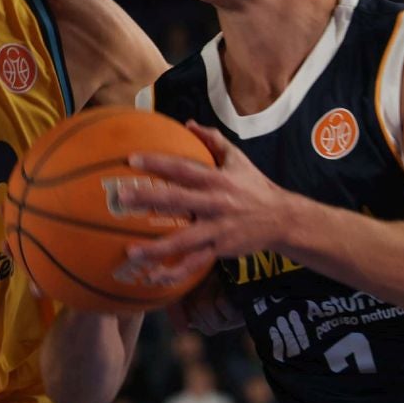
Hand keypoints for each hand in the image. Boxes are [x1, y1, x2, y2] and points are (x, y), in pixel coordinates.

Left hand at [120, 121, 294, 280]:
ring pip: (183, 240)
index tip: (132, 159)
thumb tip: (189, 124)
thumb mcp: (238, 159)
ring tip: (130, 252)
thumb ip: (214, 140)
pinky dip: (174, 273)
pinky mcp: (219, 249)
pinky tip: (152, 278)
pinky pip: (194, 264)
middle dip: (147, 198)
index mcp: (216, 179)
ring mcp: (217, 229)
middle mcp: (215, 203)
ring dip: (156, 248)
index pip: (183, 168)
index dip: (158, 163)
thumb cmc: (254, 186)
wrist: (281, 218)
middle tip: (122, 198)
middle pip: (177, 200)